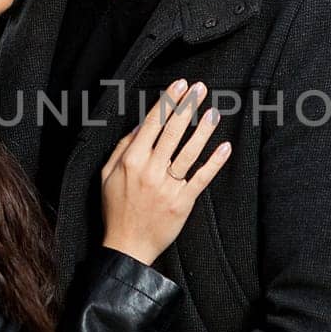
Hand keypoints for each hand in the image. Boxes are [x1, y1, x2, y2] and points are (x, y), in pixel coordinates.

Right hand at [101, 78, 230, 263]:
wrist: (127, 246)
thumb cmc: (116, 209)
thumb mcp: (106, 175)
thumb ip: (122, 148)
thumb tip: (139, 126)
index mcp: (131, 161)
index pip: (152, 123)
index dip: (167, 102)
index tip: (179, 85)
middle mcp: (150, 170)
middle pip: (172, 131)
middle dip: (187, 106)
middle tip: (200, 89)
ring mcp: (168, 186)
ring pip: (189, 151)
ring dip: (203, 129)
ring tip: (214, 111)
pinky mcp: (183, 202)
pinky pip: (202, 177)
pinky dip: (215, 162)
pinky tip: (224, 146)